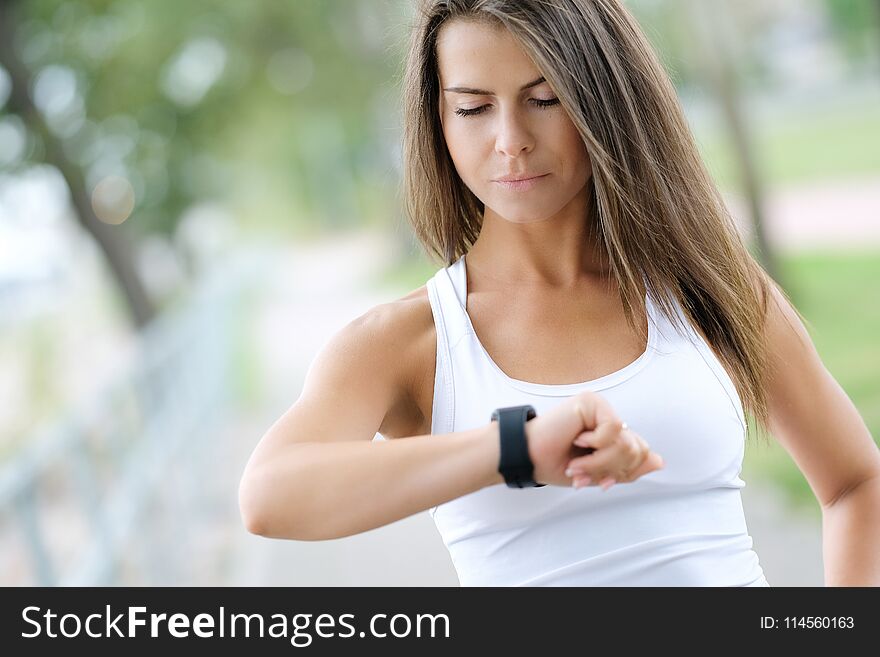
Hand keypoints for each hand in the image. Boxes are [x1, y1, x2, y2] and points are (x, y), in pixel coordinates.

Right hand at [524, 390, 663, 488]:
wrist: (529, 458)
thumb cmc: (556, 463)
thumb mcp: (599, 473)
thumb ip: (628, 468)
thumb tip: (659, 462)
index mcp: (611, 432)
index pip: (640, 452)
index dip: (624, 472)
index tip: (601, 484)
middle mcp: (609, 416)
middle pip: (638, 448)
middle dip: (611, 469)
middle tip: (583, 473)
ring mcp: (601, 407)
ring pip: (626, 442)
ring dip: (600, 461)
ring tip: (577, 462)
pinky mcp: (592, 402)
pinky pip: (612, 429)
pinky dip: (595, 444)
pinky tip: (577, 440)